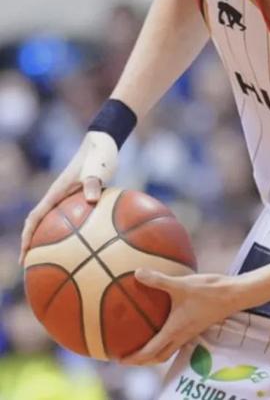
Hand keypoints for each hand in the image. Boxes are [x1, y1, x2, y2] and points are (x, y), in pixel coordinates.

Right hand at [19, 131, 117, 263]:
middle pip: (40, 224)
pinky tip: (88, 244)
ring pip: (54, 222)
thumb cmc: (99, 155)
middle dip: (34, 245)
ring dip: (51, 240)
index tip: (25, 256)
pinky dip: (74, 232)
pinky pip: (73, 218)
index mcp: (56, 192)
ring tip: (57, 262)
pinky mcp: (81, 197)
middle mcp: (59, 196)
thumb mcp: (97, 169)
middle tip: (35, 266)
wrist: (104, 143)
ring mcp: (69, 197)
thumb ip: (94, 183)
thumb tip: (92, 200)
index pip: (35, 218)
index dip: (28, 237)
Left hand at [121, 269, 235, 365]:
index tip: (118, 359)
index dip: (133, 358)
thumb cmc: (208, 291)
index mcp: (175, 330)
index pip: (149, 352)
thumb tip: (137, 273)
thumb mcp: (181, 284)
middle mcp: (182, 335)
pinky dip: (166, 338)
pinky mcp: (197, 324)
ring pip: (169, 349)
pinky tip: (164, 323)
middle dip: (142, 360)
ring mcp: (190, 331)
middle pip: (158, 357)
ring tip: (143, 342)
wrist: (234, 294)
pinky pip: (177, 338)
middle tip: (128, 355)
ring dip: (155, 351)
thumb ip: (159, 280)